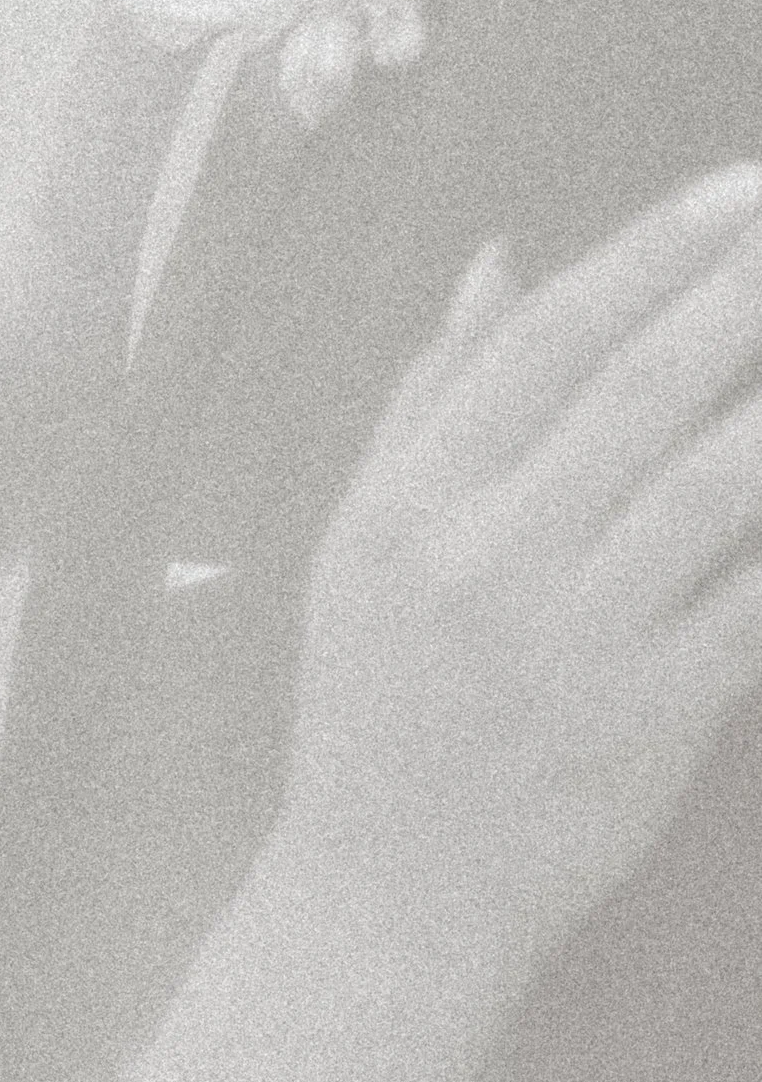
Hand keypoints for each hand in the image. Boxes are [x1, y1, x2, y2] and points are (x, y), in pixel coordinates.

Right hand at [280, 163, 761, 977]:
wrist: (394, 893)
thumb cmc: (376, 701)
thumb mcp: (359, 537)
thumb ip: (429, 396)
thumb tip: (502, 259)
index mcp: (413, 499)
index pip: (547, 341)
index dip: (651, 251)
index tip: (734, 188)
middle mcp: (490, 556)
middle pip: (643, 391)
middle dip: (742, 297)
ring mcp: (577, 639)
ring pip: (716, 485)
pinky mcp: (656, 717)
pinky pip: (752, 600)